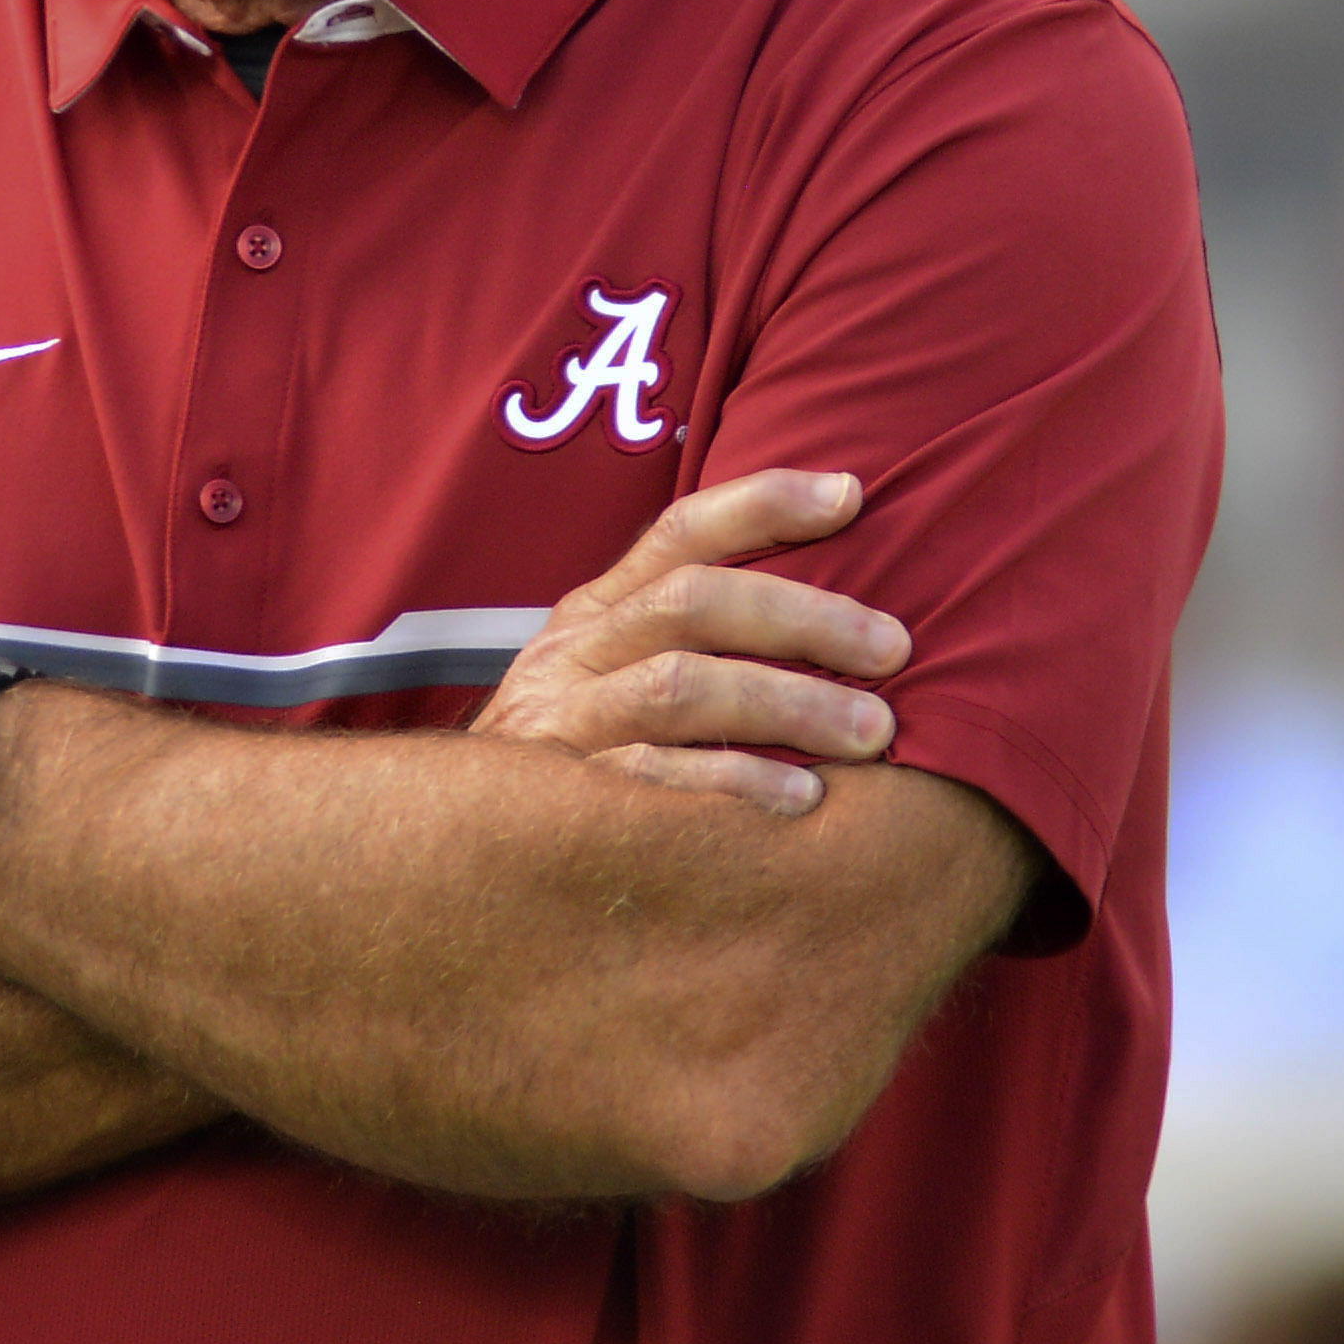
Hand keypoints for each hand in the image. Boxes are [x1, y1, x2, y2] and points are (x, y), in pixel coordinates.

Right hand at [469, 468, 909, 814]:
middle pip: (694, 602)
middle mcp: (574, 652)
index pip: (679, 532)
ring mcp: (563, 723)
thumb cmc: (574, 756)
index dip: (763, 503)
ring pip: (681, 686)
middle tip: (894, 649)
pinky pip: (654, 782)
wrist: (449, 847)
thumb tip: (831, 604)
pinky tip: (802, 800)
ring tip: (874, 732)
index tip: (852, 496)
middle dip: (804, 618)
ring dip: (788, 703)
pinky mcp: (563, 801)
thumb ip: (689, 638)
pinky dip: (734, 784)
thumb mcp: (609, 677)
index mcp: (594, 611)